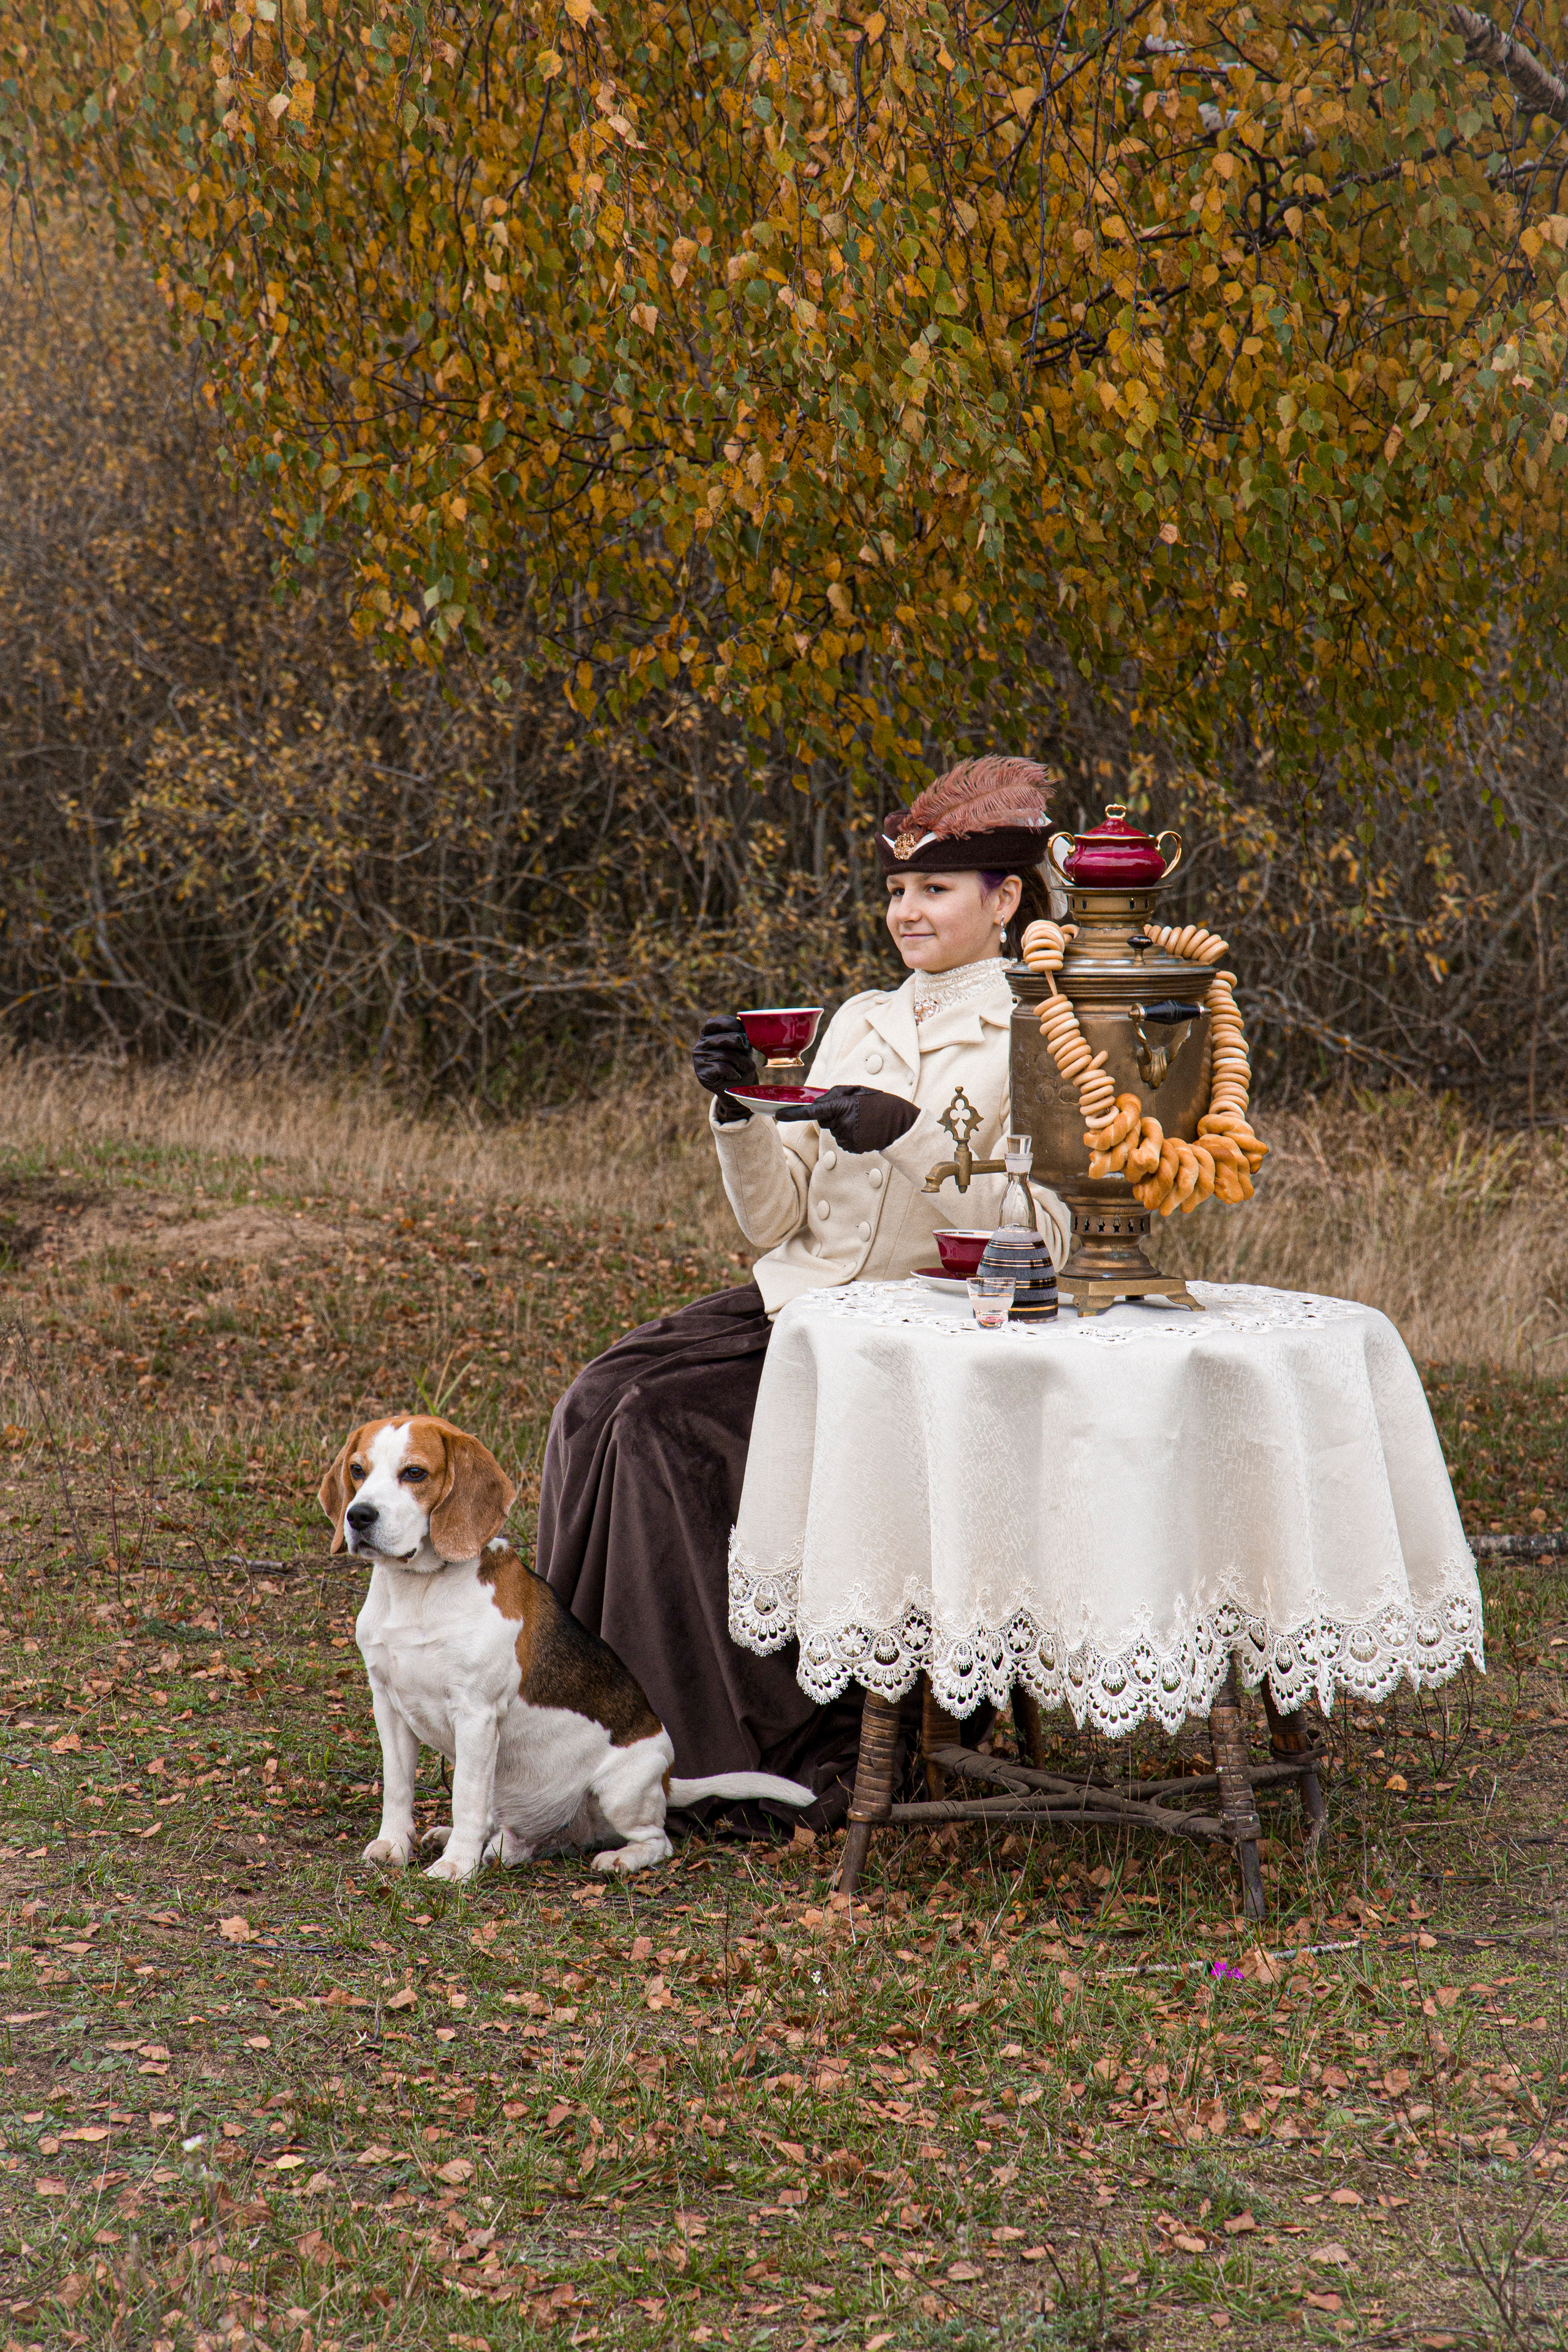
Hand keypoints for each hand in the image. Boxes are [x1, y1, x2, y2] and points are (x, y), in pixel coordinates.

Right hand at [693, 1016, 755, 1122]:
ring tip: (748, 1067)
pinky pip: (721, 1068)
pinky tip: (736, 1075)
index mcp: (708, 1034)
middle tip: (749, 1049)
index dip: (730, 1024)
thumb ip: (742, 1036)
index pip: (715, 1023)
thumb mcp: (743, 1047)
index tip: (744, 1031)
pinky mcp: (702, 1073)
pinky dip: (733, 1072)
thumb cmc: (740, 1064)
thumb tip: (747, 1029)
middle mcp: (701, 1045)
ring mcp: (699, 1059)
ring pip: (724, 1055)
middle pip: (722, 1038)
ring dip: (741, 1061)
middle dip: (740, 1043)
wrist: (737, 1087)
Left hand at [775, 1085, 921, 1153]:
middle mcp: (841, 1124)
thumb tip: (819, 1103)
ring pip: (834, 1130)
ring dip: (843, 1124)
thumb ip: (836, 1094)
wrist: (901, 1125)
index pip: (812, 1112)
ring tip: (863, 1120)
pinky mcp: (851, 1148)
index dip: (793, 1113)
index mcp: (842, 1107)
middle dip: (832, 1114)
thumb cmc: (880, 1104)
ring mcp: (846, 1138)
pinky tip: (864, 1130)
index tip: (778, 1113)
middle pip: (824, 1120)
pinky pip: (842, 1139)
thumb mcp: (858, 1091)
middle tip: (854, 1109)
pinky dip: (850, 1134)